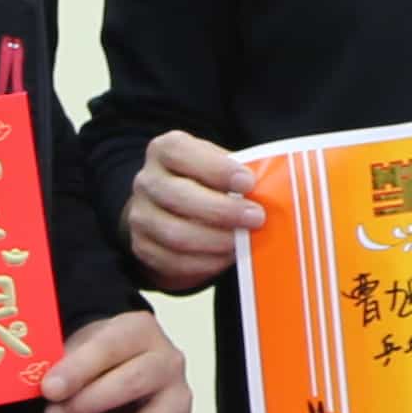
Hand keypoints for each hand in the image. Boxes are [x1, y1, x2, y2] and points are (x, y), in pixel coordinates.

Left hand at [38, 309, 190, 412]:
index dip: (77, 370)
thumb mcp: (75, 349)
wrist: (119, 368)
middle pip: (134, 384)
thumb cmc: (94, 361)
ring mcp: (180, 397)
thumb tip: (47, 393)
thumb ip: (60, 367)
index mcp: (140, 330)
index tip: (48, 390)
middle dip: (86, 406)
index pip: (111, 347)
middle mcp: (168, 360)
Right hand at [120, 129, 258, 293]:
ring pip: (175, 233)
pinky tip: (227, 257)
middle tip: (256, 217)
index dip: (216, 168)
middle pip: (179, 196)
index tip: (248, 182)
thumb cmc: (205, 183)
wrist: (170, 211)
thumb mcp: (218, 166)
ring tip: (244, 242)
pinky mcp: (143, 247)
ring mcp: (140, 216)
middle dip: (222, 210)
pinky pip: (173, 261)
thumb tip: (271, 193)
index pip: (182, 153)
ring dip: (216, 241)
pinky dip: (205, 262)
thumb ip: (237, 174)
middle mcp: (147, 181)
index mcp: (165, 150)